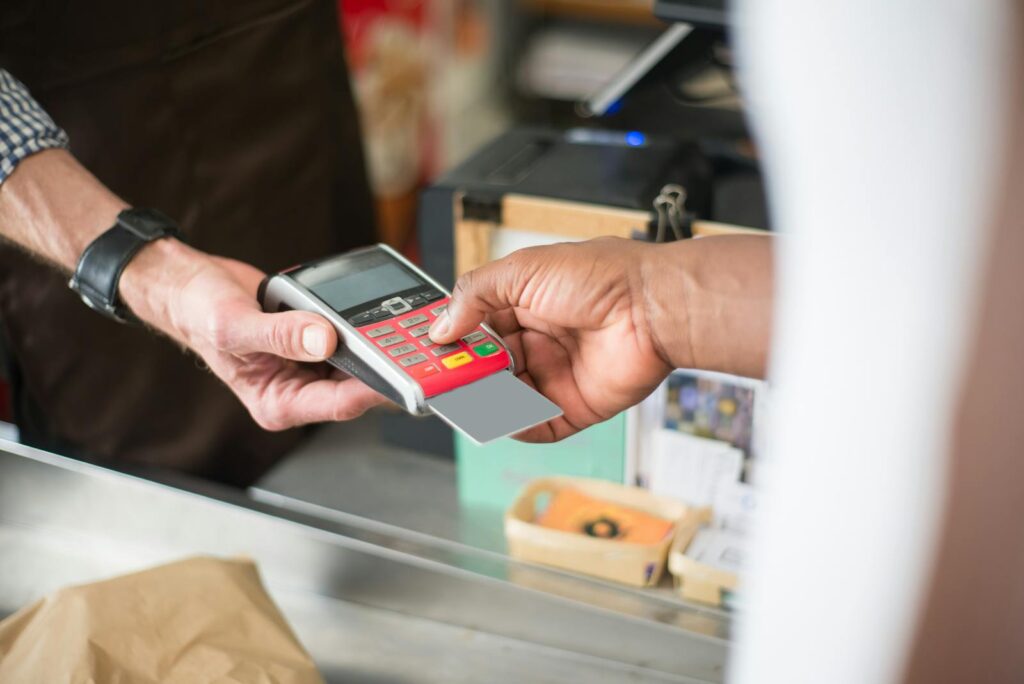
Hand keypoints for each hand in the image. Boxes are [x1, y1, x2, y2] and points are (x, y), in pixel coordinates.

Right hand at [121, 239, 386, 429]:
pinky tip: (379, 313)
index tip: (399, 374)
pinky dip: (363, 327)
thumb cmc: (199, 314)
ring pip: (357, 361)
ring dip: (378, 347)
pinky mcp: (317, 340)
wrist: (193, 287)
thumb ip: (281, 335)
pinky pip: (348, 337)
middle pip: (355, 385)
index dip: (371, 390)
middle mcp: (298, 389)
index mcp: (278, 403)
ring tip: (405, 331)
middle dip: (383, 368)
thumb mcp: (235, 325)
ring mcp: (309, 365)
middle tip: (416, 349)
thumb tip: (323, 339)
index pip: (336, 404)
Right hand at [428, 238, 681, 441]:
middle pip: (486, 367)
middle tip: (437, 383)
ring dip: (483, 402)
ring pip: (505, 398)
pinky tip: (500, 420)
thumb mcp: (523, 271)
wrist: (654, 306)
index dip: (450, 340)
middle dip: (461, 375)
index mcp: (523, 304)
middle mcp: (538, 340)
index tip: (425, 352)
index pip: (474, 327)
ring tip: (464, 401)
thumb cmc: (601, 277)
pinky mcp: (576, 406)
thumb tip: (441, 326)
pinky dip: (517, 427)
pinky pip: (538, 426)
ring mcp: (556, 374)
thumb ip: (475, 295)